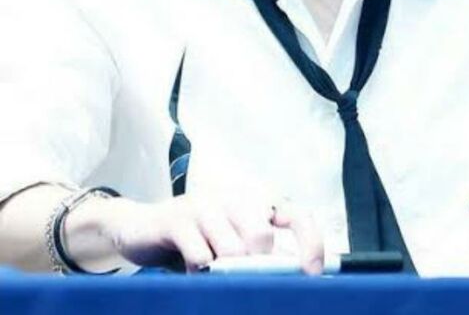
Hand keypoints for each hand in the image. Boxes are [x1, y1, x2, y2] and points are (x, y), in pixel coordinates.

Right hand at [97, 193, 324, 274]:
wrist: (141, 228)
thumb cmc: (196, 243)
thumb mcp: (231, 248)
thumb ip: (259, 258)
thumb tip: (292, 282)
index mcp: (253, 204)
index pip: (296, 215)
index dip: (310, 243)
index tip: (313, 274)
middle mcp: (233, 198)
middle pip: (261, 235)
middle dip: (256, 268)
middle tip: (242, 281)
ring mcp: (205, 205)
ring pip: (232, 250)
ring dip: (224, 276)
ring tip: (211, 277)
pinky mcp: (178, 219)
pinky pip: (200, 257)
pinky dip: (200, 277)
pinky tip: (193, 275)